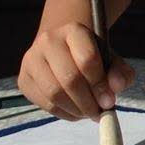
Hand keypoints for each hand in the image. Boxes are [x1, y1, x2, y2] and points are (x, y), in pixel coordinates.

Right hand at [18, 22, 134, 120]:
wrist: (62, 50)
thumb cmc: (91, 56)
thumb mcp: (111, 60)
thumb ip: (120, 72)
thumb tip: (116, 87)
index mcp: (74, 30)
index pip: (87, 59)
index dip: (100, 85)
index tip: (110, 101)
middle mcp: (48, 41)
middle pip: (69, 78)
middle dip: (88, 101)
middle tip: (100, 112)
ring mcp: (31, 60)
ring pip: (54, 93)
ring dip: (75, 110)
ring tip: (89, 113)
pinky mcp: (24, 79)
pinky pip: (43, 103)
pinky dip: (63, 113)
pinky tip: (75, 112)